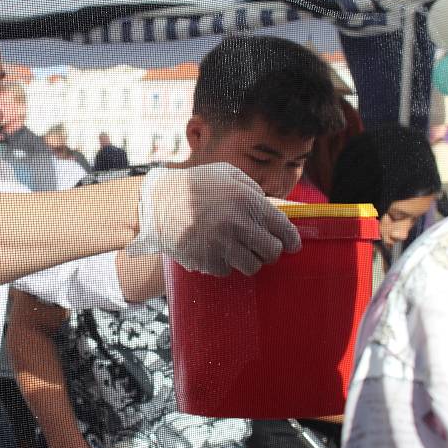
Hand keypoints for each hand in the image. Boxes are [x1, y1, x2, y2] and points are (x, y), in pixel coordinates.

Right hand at [127, 163, 300, 275]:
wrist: (156, 202)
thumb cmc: (195, 186)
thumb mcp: (228, 175)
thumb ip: (255, 191)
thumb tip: (279, 209)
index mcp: (248, 201)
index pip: (285, 230)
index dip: (291, 240)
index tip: (291, 244)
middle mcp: (238, 225)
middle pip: (272, 253)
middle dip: (268, 250)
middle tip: (259, 245)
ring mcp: (222, 245)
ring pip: (252, 267)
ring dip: (247, 259)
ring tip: (235, 248)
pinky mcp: (207, 261)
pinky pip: (227, 271)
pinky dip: (223, 264)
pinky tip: (214, 249)